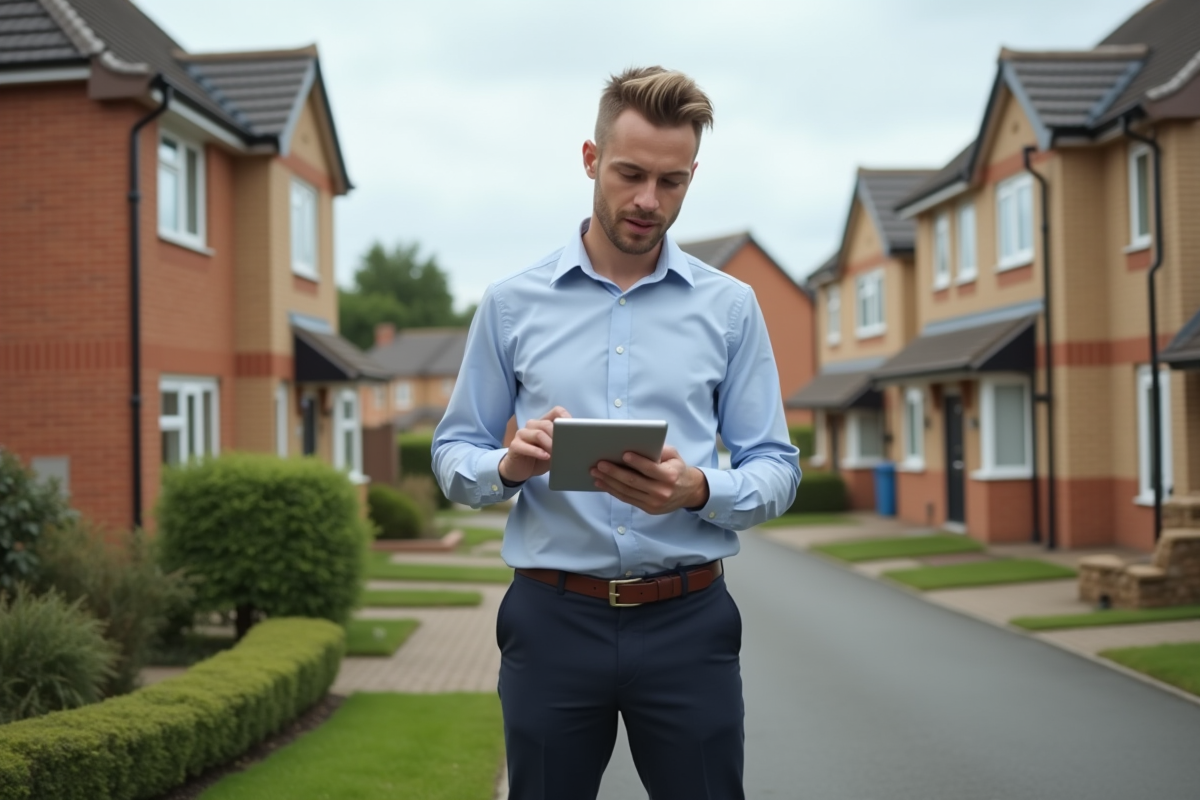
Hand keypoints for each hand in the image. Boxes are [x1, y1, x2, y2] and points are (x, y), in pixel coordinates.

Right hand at [499, 406, 570, 484]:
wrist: (520, 470)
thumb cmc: (539, 458)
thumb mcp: (553, 450)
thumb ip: (561, 444)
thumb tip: (576, 443)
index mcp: (543, 423)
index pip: (556, 411)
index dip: (565, 417)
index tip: (573, 428)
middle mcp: (532, 425)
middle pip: (547, 424)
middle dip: (558, 436)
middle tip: (565, 447)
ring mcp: (522, 434)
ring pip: (538, 434)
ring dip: (549, 444)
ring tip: (556, 453)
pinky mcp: (515, 445)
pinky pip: (526, 446)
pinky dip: (538, 452)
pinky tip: (545, 456)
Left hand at [591, 444, 709, 514]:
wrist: (689, 492)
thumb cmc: (677, 469)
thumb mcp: (674, 456)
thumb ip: (659, 450)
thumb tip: (638, 443)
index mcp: (670, 476)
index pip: (650, 469)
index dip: (636, 462)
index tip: (623, 454)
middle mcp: (662, 491)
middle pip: (633, 481)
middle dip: (614, 472)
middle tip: (599, 464)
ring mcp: (654, 502)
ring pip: (627, 492)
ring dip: (609, 482)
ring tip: (595, 473)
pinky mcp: (648, 509)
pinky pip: (627, 499)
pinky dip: (612, 491)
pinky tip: (602, 483)